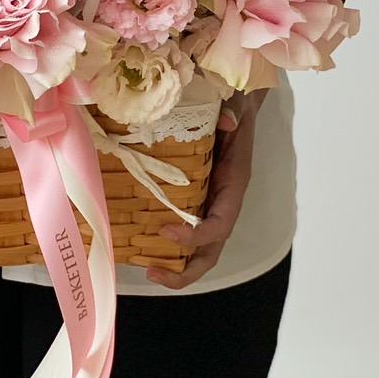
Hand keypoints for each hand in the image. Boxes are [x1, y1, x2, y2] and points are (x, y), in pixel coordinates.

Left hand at [148, 90, 262, 289]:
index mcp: (234, 185)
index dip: (197, 235)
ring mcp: (209, 203)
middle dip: (186, 270)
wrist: (233, 106)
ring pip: (199, 248)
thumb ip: (234, 111)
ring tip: (146, 268)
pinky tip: (141, 242)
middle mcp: (223, 201)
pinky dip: (168, 244)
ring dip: (176, 265)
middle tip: (153, 272)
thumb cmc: (235, 107)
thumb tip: (227, 120)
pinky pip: (184, 227)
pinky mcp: (194, 198)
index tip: (167, 231)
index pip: (221, 223)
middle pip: (211, 249)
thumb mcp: (237, 105)